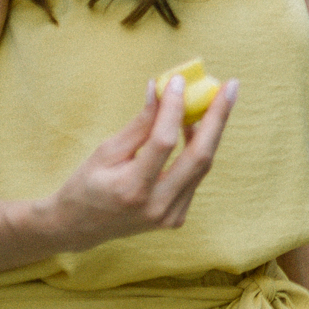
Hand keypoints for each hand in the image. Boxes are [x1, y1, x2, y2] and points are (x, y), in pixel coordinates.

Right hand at [38, 75, 239, 252]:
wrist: (79, 228)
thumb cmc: (86, 184)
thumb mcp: (106, 151)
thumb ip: (140, 124)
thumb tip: (161, 88)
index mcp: (132, 189)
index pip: (163, 143)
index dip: (174, 109)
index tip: (179, 81)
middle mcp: (157, 207)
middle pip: (199, 157)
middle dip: (218, 117)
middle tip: (229, 86)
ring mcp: (170, 216)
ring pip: (202, 166)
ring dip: (211, 131)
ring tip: (214, 99)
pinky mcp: (177, 217)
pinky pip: (195, 176)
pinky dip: (198, 149)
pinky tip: (195, 127)